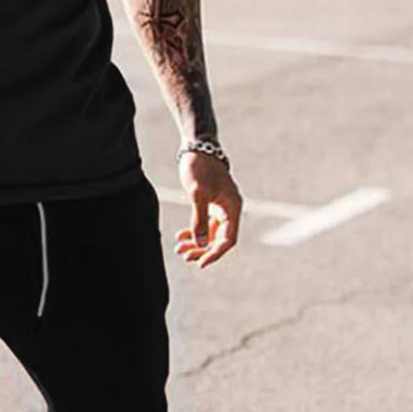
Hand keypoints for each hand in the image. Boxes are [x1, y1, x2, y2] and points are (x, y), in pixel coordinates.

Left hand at [174, 152, 241, 268]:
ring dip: (196, 243)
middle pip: (219, 240)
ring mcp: (220, 208)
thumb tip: (201, 243)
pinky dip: (193, 232)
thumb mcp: (198, 194)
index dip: (215, 253)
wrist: (197, 148)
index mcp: (233, 208)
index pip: (228, 240)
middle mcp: (229, 210)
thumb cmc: (200, 168)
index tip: (201, 263)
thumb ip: (199, 219)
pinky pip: (204, 225)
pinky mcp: (210, 205)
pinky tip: (181, 237)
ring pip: (210, 234)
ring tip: (180, 250)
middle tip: (185, 257)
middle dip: (202, 250)